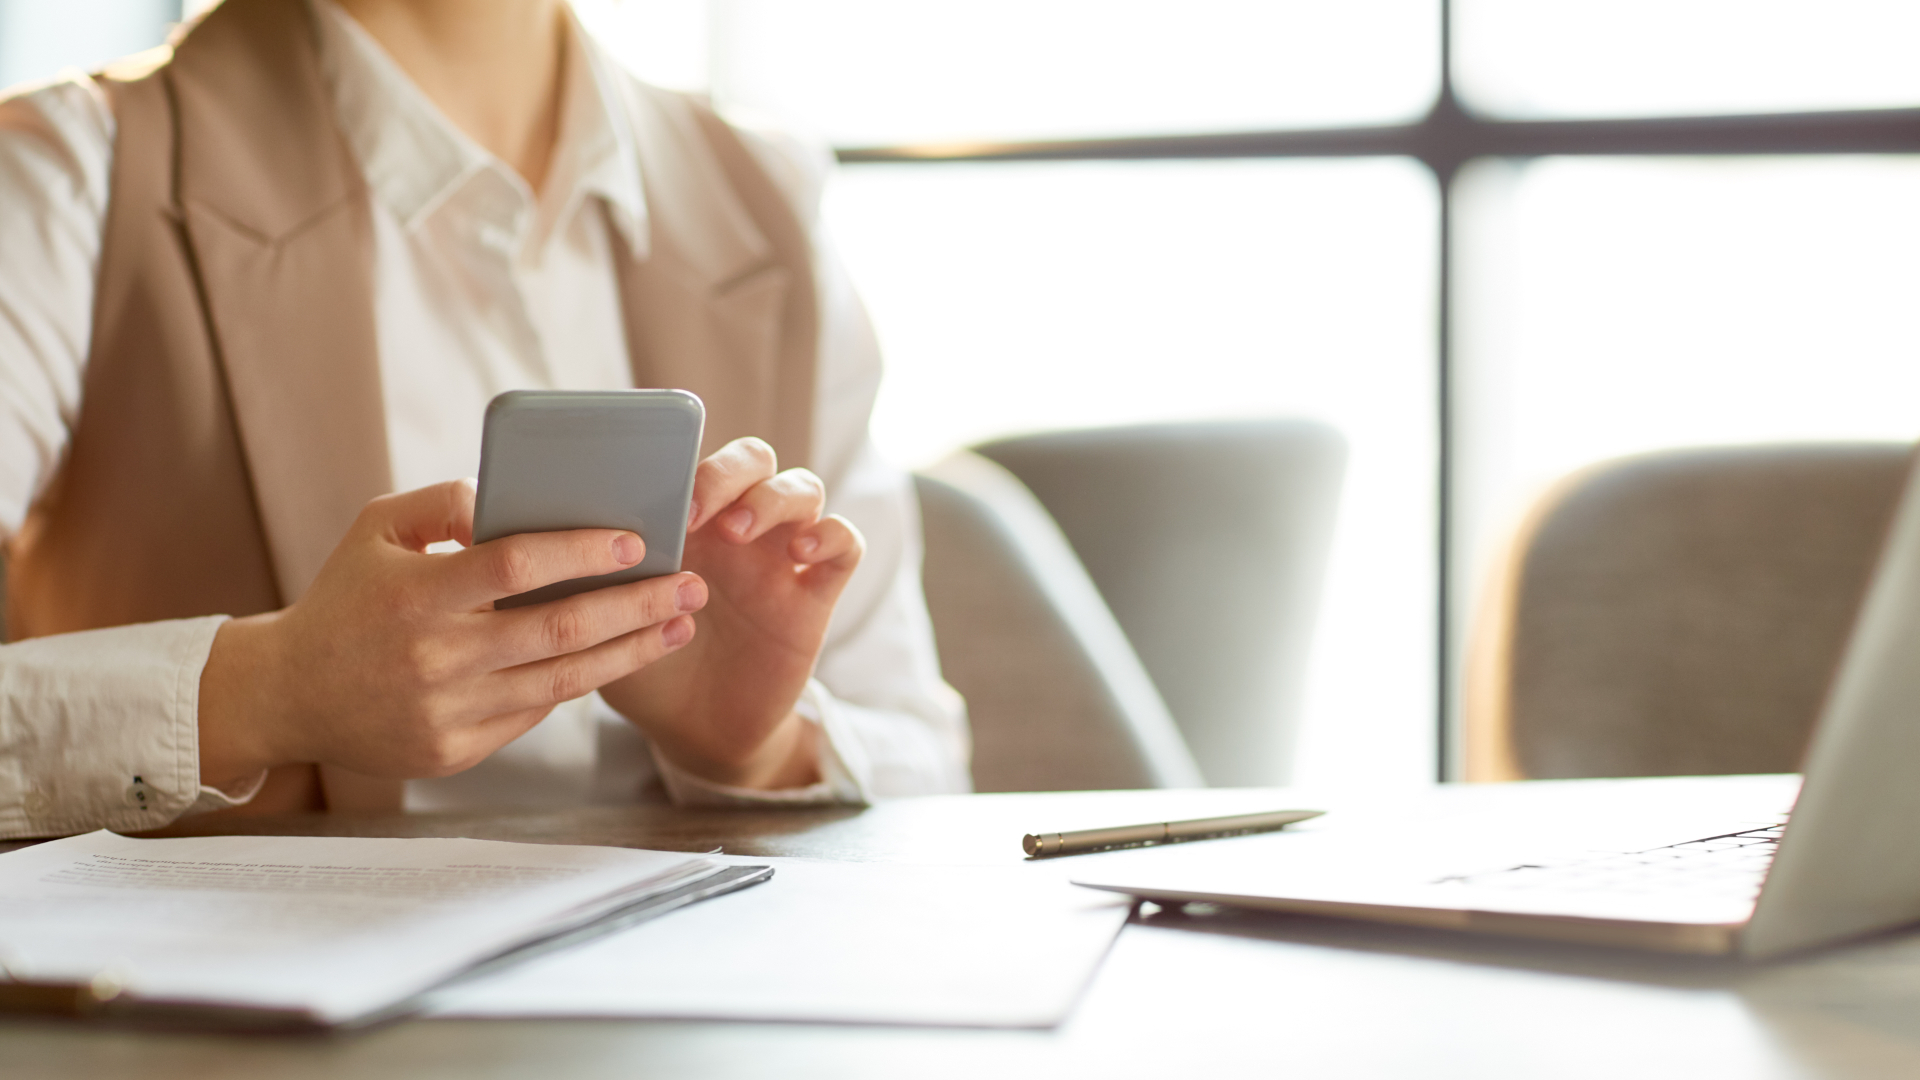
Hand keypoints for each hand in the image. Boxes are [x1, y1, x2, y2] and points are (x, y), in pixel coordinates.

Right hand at [196, 480, 706, 789]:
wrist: (290, 694)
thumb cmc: (345, 597)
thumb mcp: (375, 529)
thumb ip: (441, 501)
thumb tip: (509, 495)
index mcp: (416, 595)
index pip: (517, 567)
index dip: (581, 552)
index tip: (636, 541)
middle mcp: (435, 658)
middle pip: (558, 629)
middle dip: (636, 606)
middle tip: (690, 586)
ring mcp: (448, 711)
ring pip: (562, 681)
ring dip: (630, 652)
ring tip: (678, 625)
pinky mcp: (456, 751)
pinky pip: (535, 712)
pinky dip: (581, 681)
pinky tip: (621, 656)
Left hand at [598, 438, 863, 789]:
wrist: (691, 731)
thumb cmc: (637, 662)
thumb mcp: (592, 614)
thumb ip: (564, 567)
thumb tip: (492, 508)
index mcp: (682, 520)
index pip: (695, 452)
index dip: (678, 453)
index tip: (644, 479)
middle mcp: (735, 529)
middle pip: (754, 459)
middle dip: (727, 470)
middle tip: (695, 508)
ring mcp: (779, 558)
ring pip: (802, 488)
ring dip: (772, 499)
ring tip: (737, 531)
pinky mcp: (814, 595)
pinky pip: (845, 544)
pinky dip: (831, 535)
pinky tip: (803, 550)